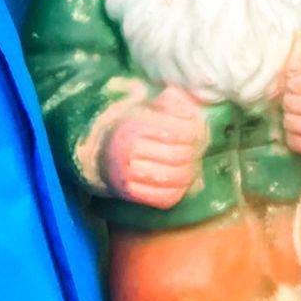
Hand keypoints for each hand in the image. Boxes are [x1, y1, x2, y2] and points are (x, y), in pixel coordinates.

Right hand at [100, 85, 207, 206]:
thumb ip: (171, 102)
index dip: (195, 131)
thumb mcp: (147, 107)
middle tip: (199, 149)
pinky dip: (180, 190)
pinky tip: (182, 181)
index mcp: (134, 125)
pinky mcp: (130, 194)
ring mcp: (128, 174)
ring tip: (194, 164)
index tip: (199, 130)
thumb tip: (192, 110)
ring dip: (191, 172)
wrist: (101, 154)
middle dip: (196, 152)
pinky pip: (165, 197)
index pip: (177, 131)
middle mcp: (129, 150)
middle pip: (179, 155)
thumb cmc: (132, 127)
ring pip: (175, 177)